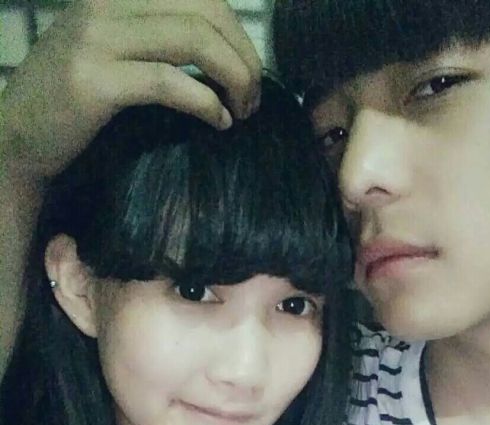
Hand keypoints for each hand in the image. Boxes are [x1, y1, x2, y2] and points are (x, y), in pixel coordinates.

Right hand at [0, 0, 261, 183]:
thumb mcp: (116, 51)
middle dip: (244, 58)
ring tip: (243, 111)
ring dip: (234, 79)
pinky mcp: (95, 81)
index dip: (240, 35)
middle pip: (206, 12)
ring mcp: (97, 38)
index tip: (250, 75)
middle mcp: (106, 1)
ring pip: (193, 39)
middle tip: (253, 99)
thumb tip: (226, 53)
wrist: (17, 135)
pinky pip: (169, 82)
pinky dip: (206, 103)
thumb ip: (160, 38)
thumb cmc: (76, 100)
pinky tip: (220, 123)